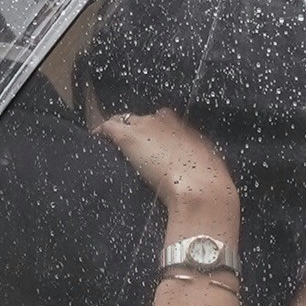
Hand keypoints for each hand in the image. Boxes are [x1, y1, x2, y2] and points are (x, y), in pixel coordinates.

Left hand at [92, 103, 239, 235]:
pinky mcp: (128, 137)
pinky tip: (96, 140)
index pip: (164, 119)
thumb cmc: (209, 181)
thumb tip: (202, 171)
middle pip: (143, 119)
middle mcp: (163, 121)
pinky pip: (109, 127)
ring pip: (125, 121)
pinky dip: (102, 132)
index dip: (156, 131)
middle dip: (137, 131)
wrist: (200, 186)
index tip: (152, 144)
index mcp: (184, 128)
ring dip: (120, 132)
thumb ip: (200, 162)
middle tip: (132, 150)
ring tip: (110, 144)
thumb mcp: (209, 165)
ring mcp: (144, 127)